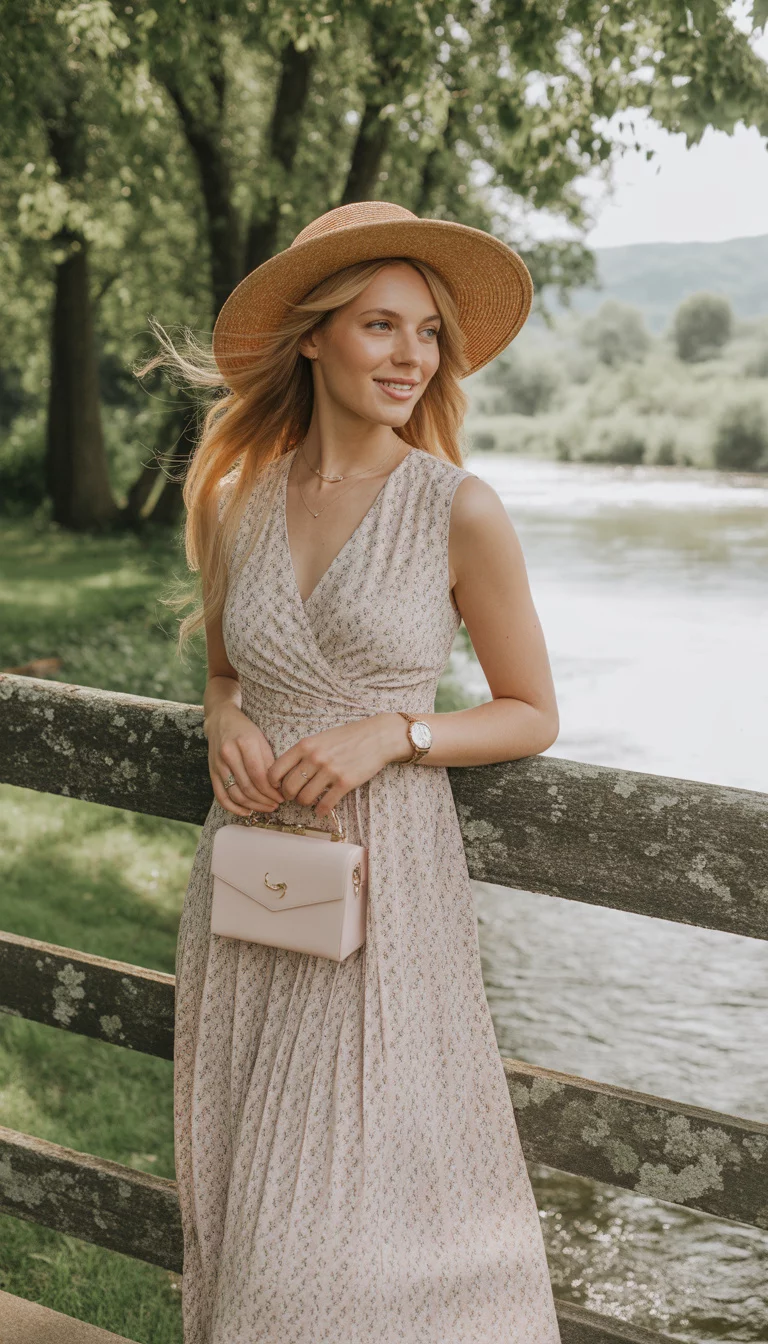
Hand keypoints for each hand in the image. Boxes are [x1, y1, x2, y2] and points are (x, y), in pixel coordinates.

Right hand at [206, 705, 284, 816]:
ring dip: (253, 806)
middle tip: (276, 805)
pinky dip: (234, 808)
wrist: (221, 720)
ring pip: (236, 794)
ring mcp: (218, 765)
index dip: (272, 790)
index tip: (282, 796)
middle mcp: (229, 754)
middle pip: (248, 787)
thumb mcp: (261, 739)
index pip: (259, 775)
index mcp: (245, 743)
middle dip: (264, 800)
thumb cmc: (245, 730)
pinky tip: (247, 812)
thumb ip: (269, 760)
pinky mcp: (212, 772)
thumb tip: (278, 786)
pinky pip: (221, 796)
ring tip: (266, 808)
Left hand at [266, 713, 410, 817]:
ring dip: (305, 803)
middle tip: (294, 796)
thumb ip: (303, 753)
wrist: (376, 737)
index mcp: (305, 745)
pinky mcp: (345, 783)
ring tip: (310, 800)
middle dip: (289, 796)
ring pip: (304, 798)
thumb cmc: (347, 737)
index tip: (279, 787)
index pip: (276, 770)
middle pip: (288, 788)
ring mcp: (330, 771)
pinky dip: (320, 810)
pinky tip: (322, 809)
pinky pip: (325, 804)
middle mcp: (314, 758)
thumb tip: (285, 773)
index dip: (273, 784)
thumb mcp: (320, 738)